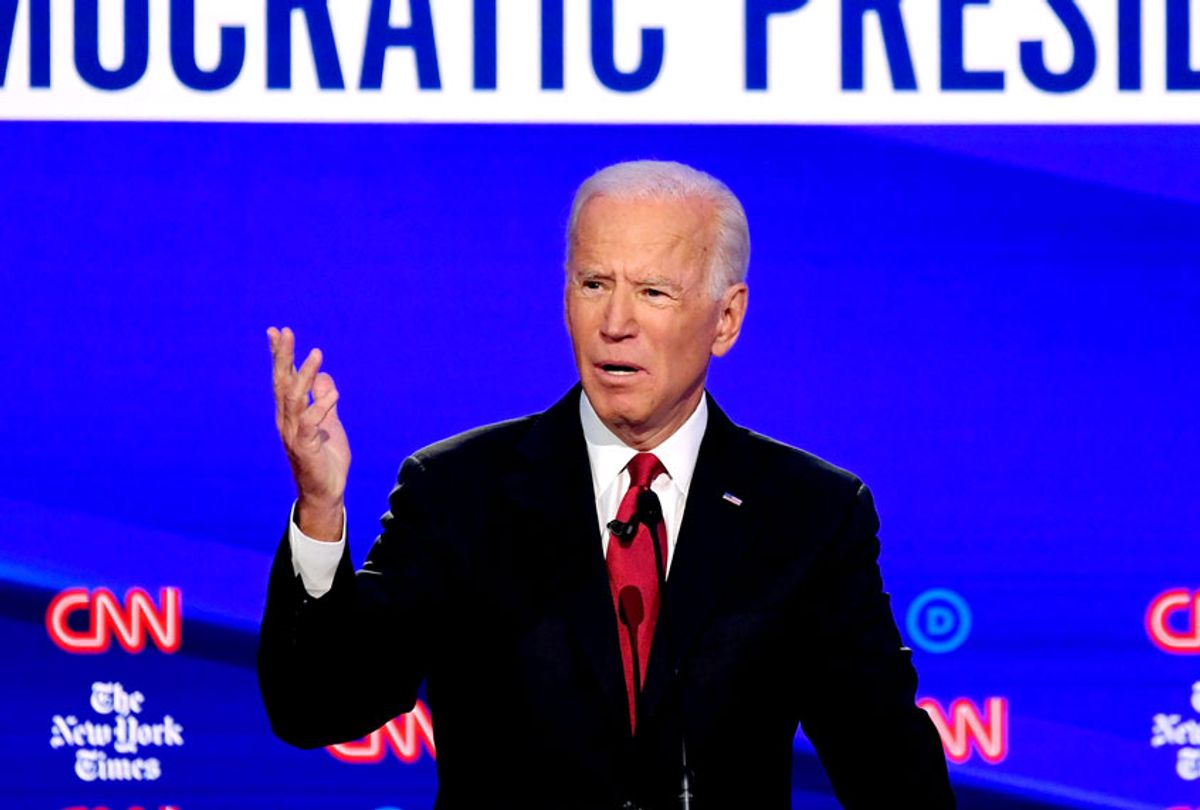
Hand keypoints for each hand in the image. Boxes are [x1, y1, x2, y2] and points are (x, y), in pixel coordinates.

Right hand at [269, 327, 349, 540]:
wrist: (326, 492)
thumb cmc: (325, 459)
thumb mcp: (330, 424)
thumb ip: (325, 401)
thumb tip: (325, 377)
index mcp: (291, 413)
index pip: (282, 379)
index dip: (279, 355)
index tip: (276, 331)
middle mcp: (287, 420)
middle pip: (282, 383)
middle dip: (283, 356)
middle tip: (285, 332)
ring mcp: (294, 434)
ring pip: (294, 398)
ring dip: (304, 374)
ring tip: (317, 354)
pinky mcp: (305, 447)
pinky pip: (311, 422)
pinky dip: (321, 406)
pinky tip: (334, 393)